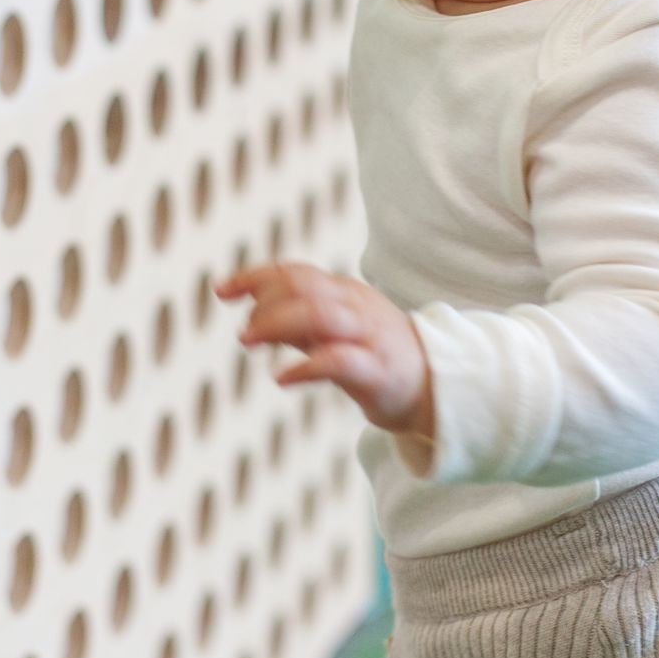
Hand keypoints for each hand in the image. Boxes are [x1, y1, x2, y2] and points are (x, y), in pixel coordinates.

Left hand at [216, 263, 434, 440]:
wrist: (437, 385)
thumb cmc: (376, 355)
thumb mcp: (334, 331)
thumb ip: (297, 321)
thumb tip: (252, 316)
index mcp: (343, 292)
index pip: (295, 272)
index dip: (255, 276)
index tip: (220, 290)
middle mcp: (354, 306)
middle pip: (303, 287)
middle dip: (264, 302)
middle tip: (243, 333)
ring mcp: (367, 335)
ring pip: (319, 314)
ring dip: (277, 323)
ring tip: (248, 340)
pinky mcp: (377, 369)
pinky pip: (338, 360)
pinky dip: (305, 366)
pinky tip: (281, 377)